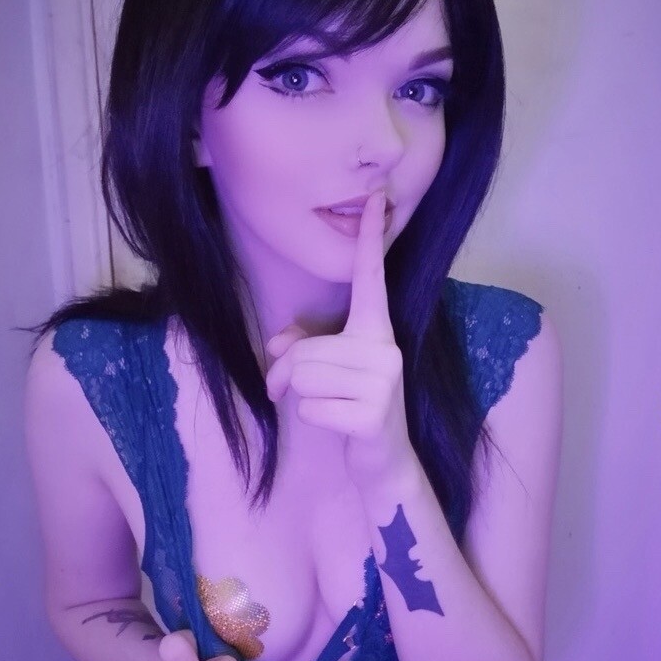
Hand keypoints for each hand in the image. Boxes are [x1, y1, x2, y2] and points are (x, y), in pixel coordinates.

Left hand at [264, 190, 415, 490]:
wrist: (383, 462)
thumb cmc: (350, 406)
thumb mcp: (325, 371)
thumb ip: (300, 348)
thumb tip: (275, 347)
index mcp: (376, 330)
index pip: (371, 279)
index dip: (369, 240)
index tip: (375, 198)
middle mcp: (385, 348)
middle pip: (303, 349)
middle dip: (283, 374)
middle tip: (284, 390)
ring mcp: (384, 380)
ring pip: (302, 375)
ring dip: (296, 396)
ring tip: (321, 406)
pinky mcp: (374, 413)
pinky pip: (310, 405)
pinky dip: (312, 418)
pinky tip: (337, 424)